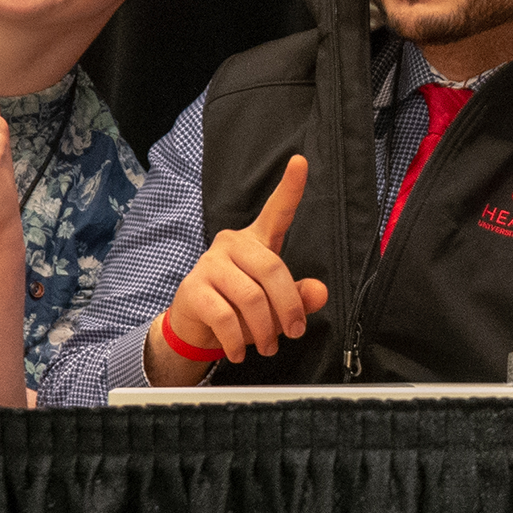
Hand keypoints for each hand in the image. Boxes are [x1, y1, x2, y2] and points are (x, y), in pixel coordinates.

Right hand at [165, 153, 332, 360]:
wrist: (195, 328)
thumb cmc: (240, 308)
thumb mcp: (274, 303)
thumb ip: (298, 297)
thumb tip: (319, 292)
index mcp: (257, 241)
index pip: (276, 211)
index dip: (290, 187)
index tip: (300, 162)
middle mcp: (232, 244)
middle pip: (272, 270)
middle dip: (288, 308)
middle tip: (293, 332)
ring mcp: (210, 264)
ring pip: (250, 297)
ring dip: (264, 330)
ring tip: (267, 346)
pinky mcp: (193, 289)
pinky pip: (225, 315)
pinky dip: (236, 339)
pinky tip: (238, 350)